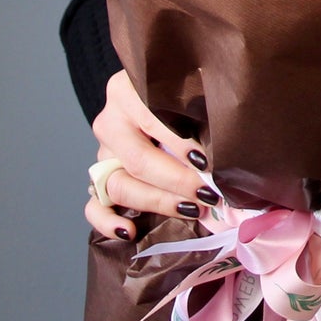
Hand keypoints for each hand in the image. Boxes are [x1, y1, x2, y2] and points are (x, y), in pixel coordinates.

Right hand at [84, 69, 219, 242]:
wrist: (160, 98)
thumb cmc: (185, 95)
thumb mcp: (190, 92)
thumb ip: (199, 111)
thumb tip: (226, 147)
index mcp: (128, 90)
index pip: (152, 121)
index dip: (179, 143)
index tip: (207, 162)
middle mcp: (111, 120)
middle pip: (138, 159)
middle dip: (176, 181)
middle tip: (208, 192)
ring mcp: (102, 152)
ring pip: (119, 185)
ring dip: (156, 202)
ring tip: (191, 209)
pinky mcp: (99, 179)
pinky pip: (94, 206)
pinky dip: (108, 221)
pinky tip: (131, 230)